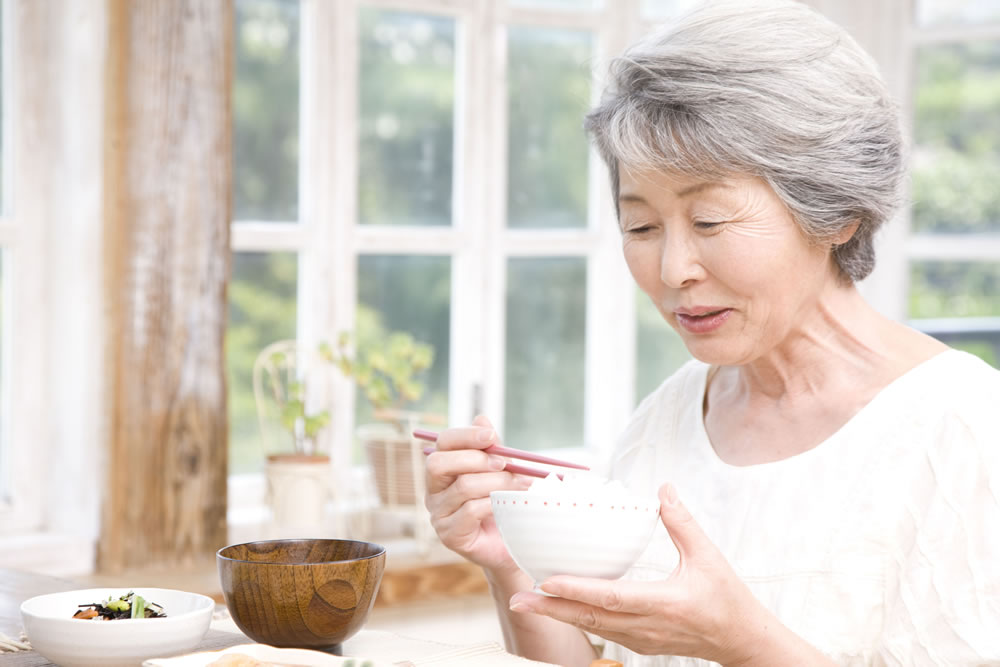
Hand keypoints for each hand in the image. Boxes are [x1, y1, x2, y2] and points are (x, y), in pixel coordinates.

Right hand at [425, 415, 532, 574]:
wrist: (512, 544)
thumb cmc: (503, 504)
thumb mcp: (499, 471)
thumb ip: (490, 448)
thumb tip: (482, 419)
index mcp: (443, 471)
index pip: (443, 444)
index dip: (465, 435)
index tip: (492, 436)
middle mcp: (433, 492)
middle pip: (439, 464)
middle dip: (476, 459)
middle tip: (504, 463)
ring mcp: (438, 515)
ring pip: (463, 487)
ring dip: (496, 482)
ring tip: (519, 484)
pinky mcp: (450, 535)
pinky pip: (471, 510)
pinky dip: (494, 503)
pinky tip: (509, 504)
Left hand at [507, 483, 770, 663]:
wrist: (742, 641)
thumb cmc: (728, 599)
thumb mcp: (709, 557)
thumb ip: (682, 522)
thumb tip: (662, 488)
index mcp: (665, 603)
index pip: (613, 597)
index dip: (578, 589)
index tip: (547, 580)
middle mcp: (647, 626)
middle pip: (591, 618)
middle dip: (551, 609)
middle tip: (517, 598)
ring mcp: (641, 639)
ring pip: (592, 627)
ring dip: (558, 615)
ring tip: (526, 602)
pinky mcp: (640, 643)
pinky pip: (602, 631)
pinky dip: (577, 619)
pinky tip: (558, 608)